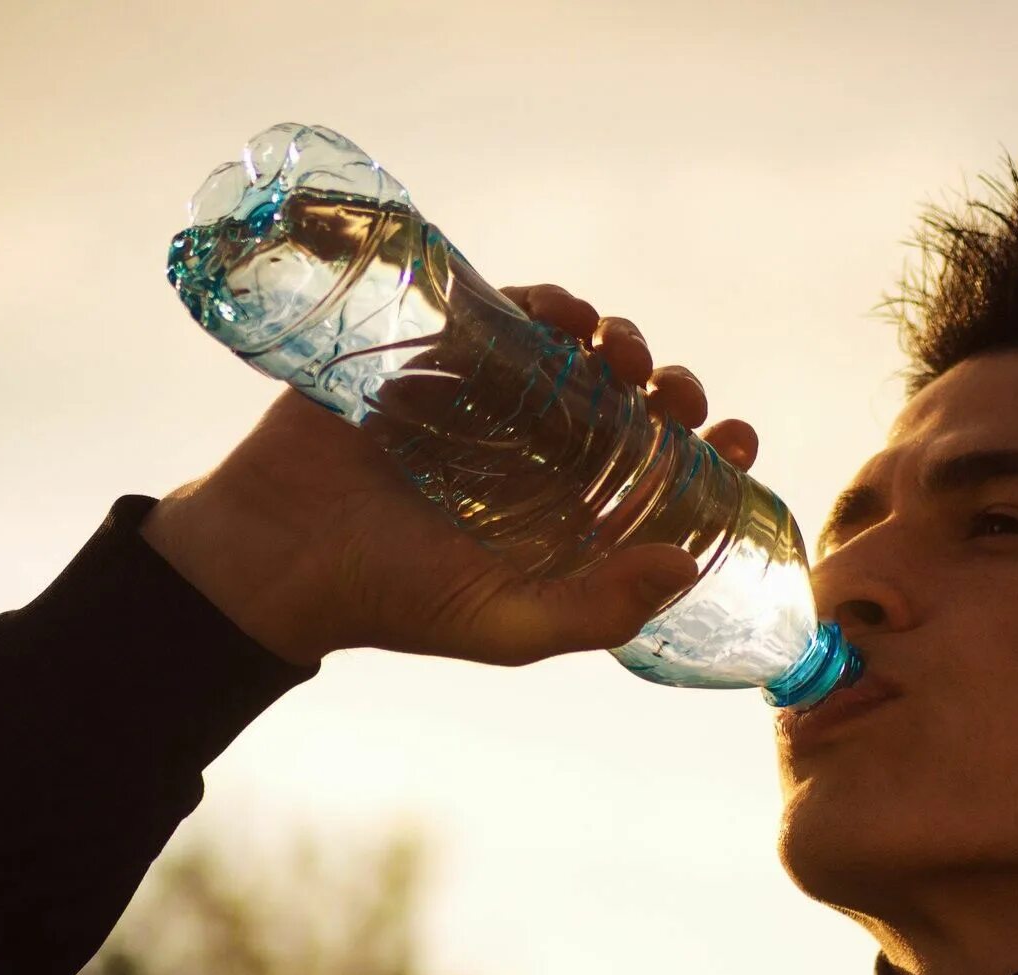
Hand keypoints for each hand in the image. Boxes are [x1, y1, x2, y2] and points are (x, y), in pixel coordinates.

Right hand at [140, 282, 759, 667]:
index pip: (667, 482)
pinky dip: (549, 304)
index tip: (739, 437)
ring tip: (620, 354)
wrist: (278, 555)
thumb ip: (600, 609)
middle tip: (679, 394)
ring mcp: (498, 407)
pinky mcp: (443, 360)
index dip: (715, 455)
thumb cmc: (394, 603)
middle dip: (674, 392)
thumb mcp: (508, 626)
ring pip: (585, 357)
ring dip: (621, 342)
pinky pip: (512, 316)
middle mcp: (546, 460)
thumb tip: (689, 565)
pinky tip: (565, 314)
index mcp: (574, 521)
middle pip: (638, 410)